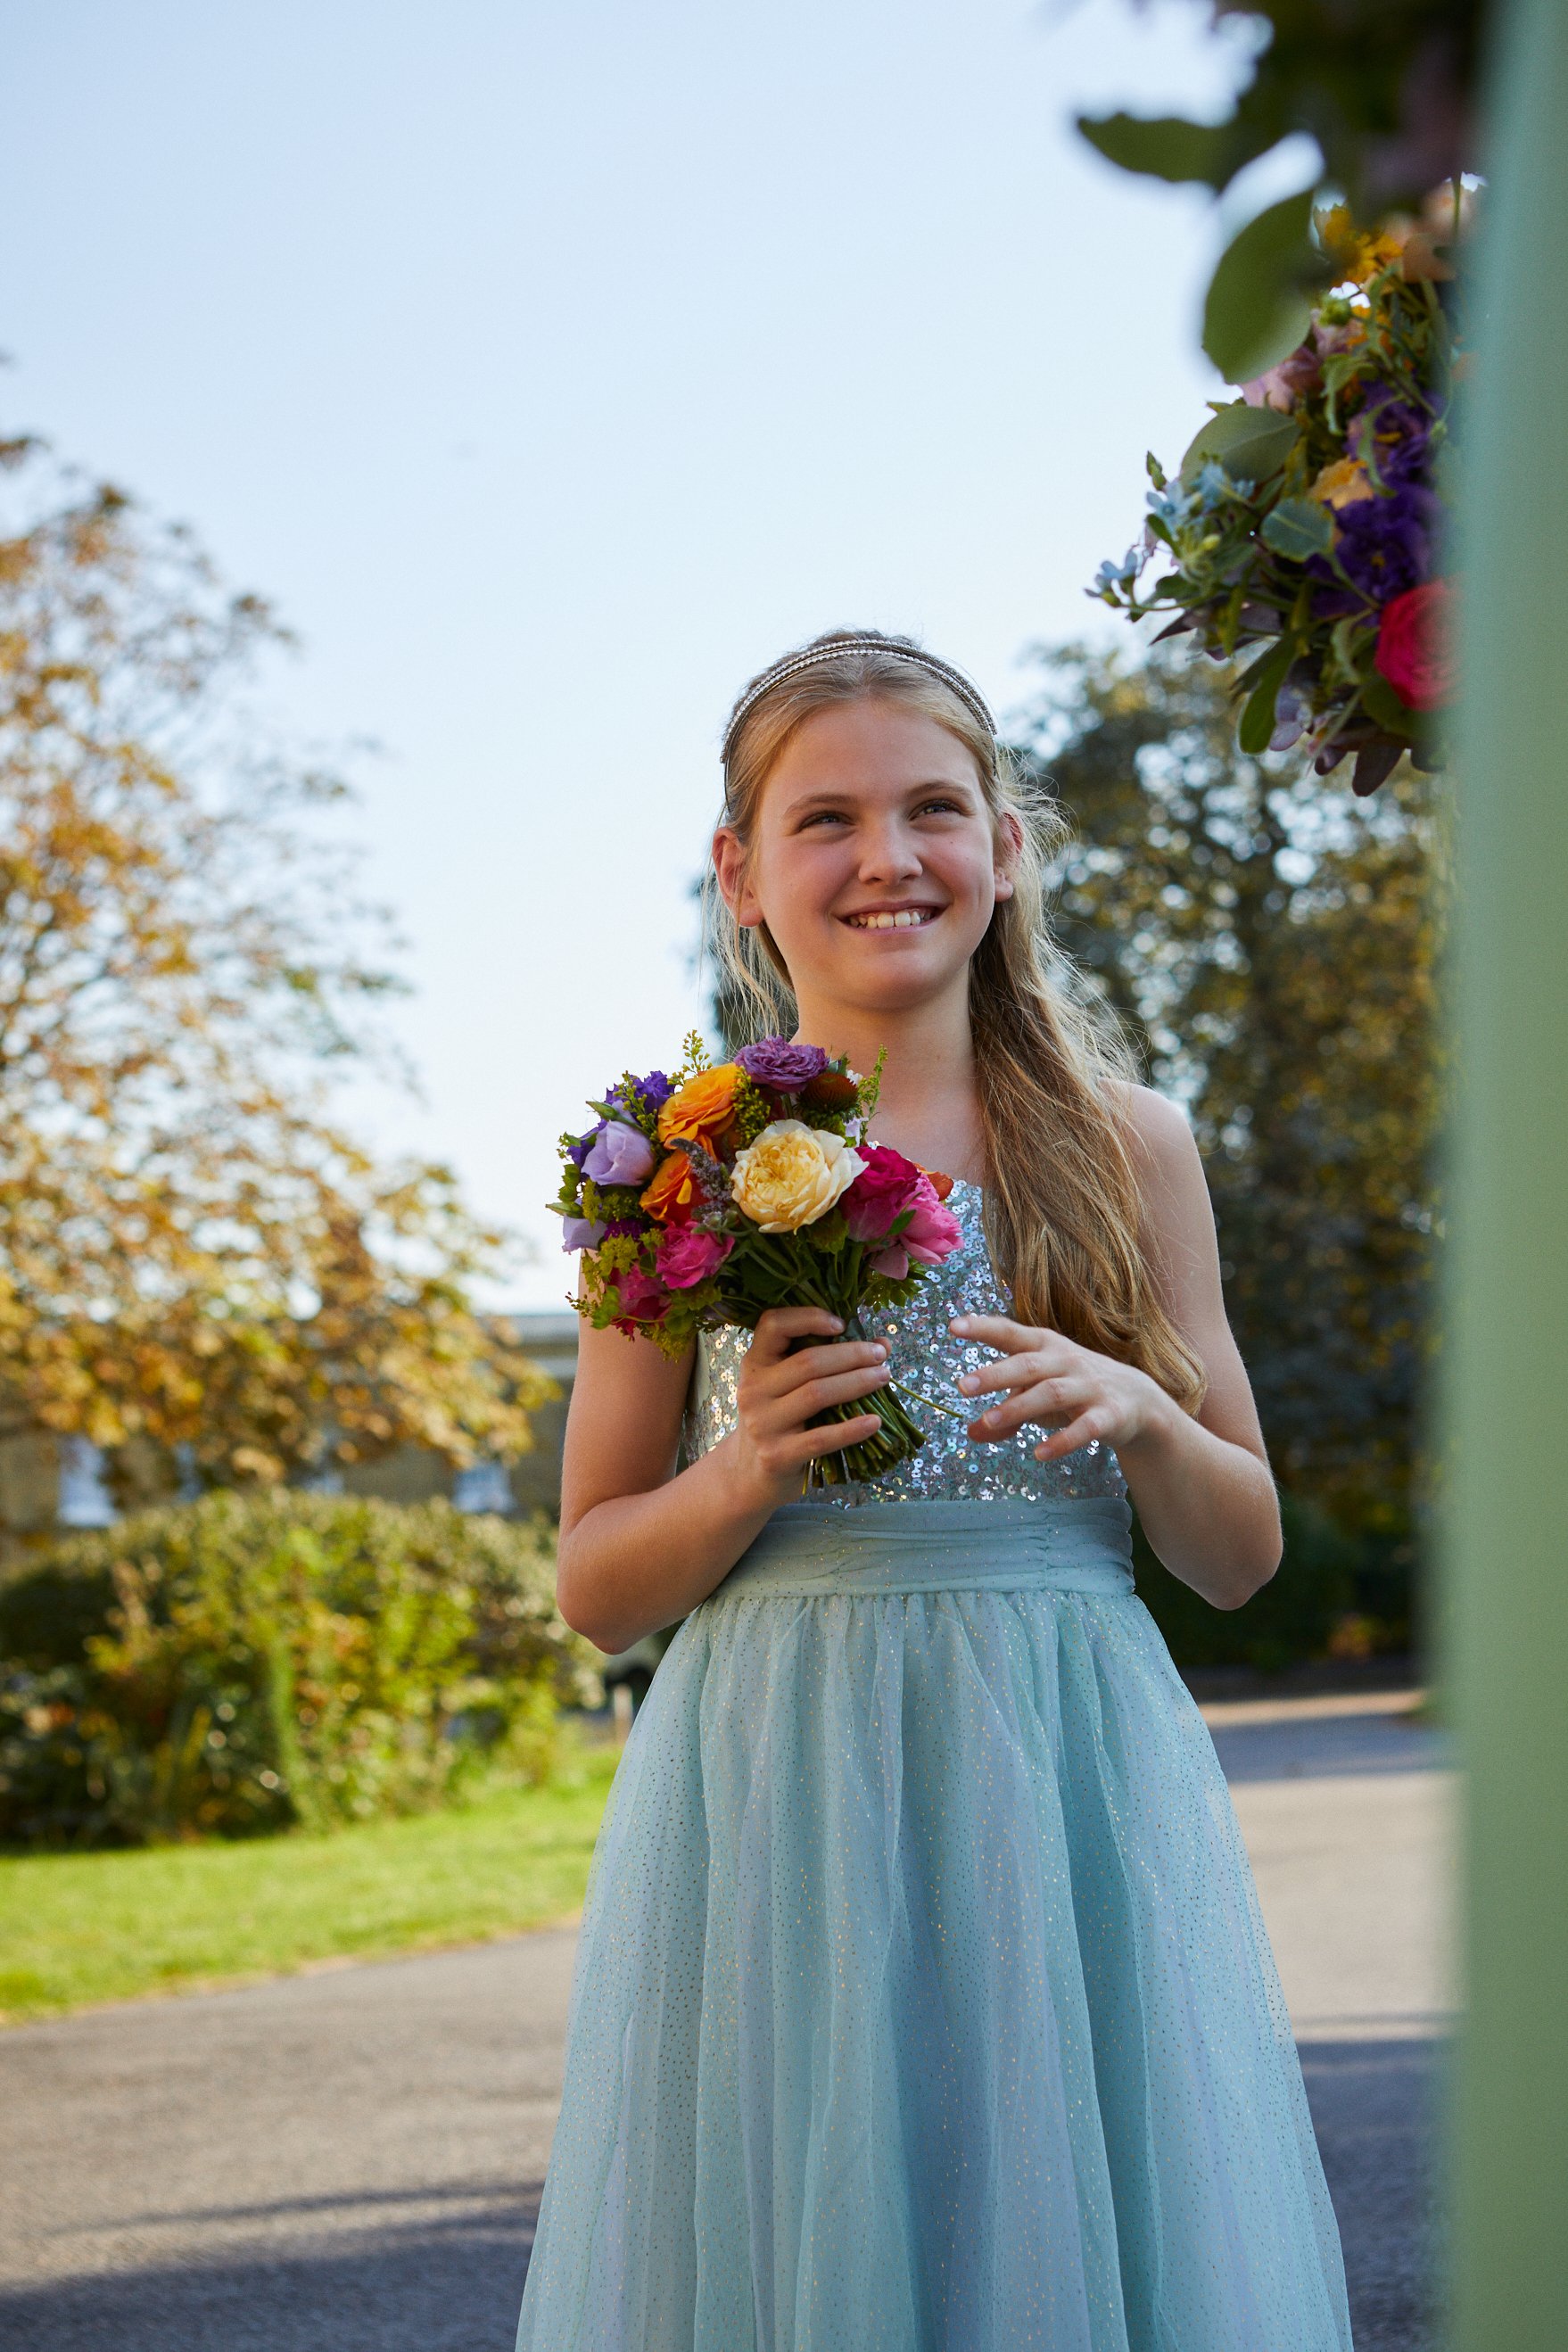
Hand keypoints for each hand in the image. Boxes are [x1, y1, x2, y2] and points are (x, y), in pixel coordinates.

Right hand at [728, 1307, 889, 1509]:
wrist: (749, 1474)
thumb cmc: (779, 1421)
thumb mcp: (787, 1387)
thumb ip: (828, 1361)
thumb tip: (883, 1343)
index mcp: (755, 1363)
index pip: (772, 1324)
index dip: (808, 1317)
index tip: (842, 1324)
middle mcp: (753, 1390)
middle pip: (808, 1362)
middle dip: (852, 1355)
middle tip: (880, 1356)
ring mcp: (762, 1424)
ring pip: (817, 1394)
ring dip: (857, 1383)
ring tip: (884, 1378)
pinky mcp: (776, 1455)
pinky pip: (820, 1438)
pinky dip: (851, 1429)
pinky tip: (874, 1422)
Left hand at [949, 1313, 1172, 1462]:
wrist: (1137, 1400)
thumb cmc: (1074, 1390)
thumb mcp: (1038, 1395)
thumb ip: (1006, 1414)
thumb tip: (970, 1434)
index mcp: (1044, 1347)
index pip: (1010, 1333)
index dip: (983, 1328)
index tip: (953, 1327)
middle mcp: (1066, 1361)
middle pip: (1027, 1365)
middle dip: (994, 1374)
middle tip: (962, 1386)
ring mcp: (1089, 1387)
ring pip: (1051, 1393)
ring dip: (1019, 1407)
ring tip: (988, 1421)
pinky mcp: (1109, 1414)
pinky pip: (1085, 1428)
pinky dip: (1063, 1441)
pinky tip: (1039, 1454)